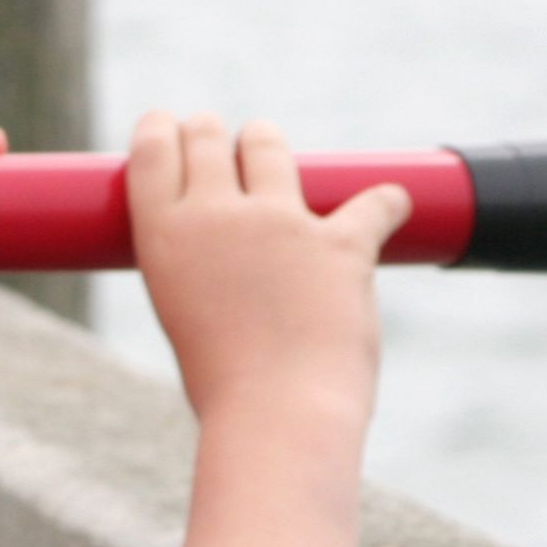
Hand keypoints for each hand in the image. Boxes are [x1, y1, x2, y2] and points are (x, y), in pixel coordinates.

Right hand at [128, 113, 400, 431]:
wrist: (278, 418)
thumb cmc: (226, 386)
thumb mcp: (184, 316)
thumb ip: (200, 267)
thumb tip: (231, 249)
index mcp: (163, 238)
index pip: (152, 150)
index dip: (162, 130)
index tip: (171, 127)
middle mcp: (216, 216)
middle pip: (208, 134)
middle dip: (214, 132)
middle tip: (224, 146)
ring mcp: (280, 223)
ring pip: (269, 144)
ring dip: (269, 146)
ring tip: (273, 158)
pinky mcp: (341, 242)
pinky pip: (374, 201)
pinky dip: (386, 203)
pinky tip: (394, 205)